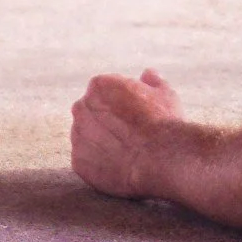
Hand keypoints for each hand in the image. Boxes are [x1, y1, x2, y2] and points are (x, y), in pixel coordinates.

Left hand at [70, 69, 182, 200]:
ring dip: (100, 142)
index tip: (134, 115)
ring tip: (125, 151)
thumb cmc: (162, 122)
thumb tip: (148, 75)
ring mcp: (77, 136)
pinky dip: (98, 164)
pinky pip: (85, 161)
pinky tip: (118, 165)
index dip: (121, 104)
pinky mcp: (78, 162)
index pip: (103, 92)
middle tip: (128, 134)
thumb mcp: (164, 93)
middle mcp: (82, 107)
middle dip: (105, 121)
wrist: (160, 158)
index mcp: (99, 86)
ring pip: (86, 137)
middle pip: (90, 113)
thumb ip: (152, 81)